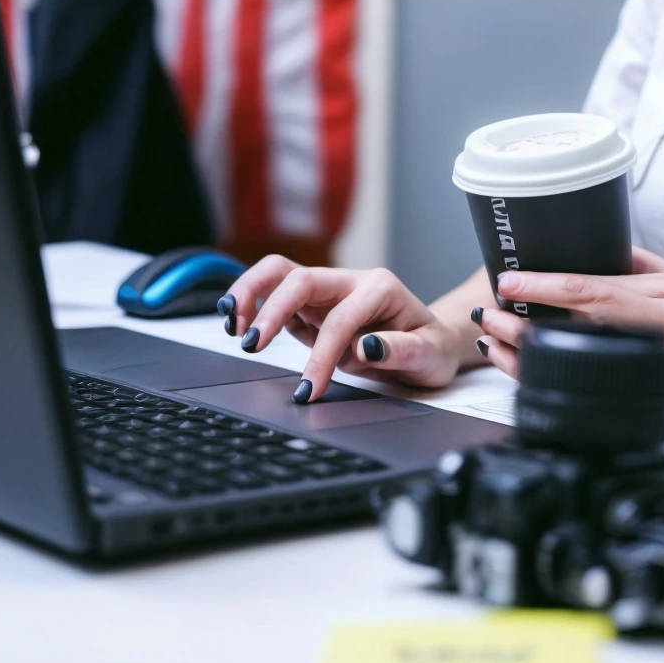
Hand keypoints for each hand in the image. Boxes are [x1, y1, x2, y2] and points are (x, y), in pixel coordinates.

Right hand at [220, 257, 475, 402]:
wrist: (430, 343)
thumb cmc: (430, 348)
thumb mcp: (429, 356)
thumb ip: (400, 350)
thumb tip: (368, 347)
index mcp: (380, 288)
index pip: (340, 320)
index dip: (321, 356)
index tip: (309, 389)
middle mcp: (349, 282)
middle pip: (298, 278)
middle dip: (271, 309)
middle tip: (251, 344)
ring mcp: (327, 291)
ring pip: (278, 273)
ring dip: (250, 293)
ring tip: (233, 323)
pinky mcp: (310, 306)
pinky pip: (274, 293)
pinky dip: (252, 304)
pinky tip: (239, 323)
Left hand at [483, 249, 663, 406]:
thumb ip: (647, 266)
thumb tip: (609, 251)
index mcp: (661, 290)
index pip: (591, 283)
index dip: (545, 282)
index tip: (509, 279)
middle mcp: (657, 322)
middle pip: (579, 319)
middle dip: (527, 318)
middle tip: (490, 314)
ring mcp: (661, 358)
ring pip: (586, 354)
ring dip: (538, 351)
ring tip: (501, 345)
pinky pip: (611, 381)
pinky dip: (575, 378)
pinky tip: (546, 375)